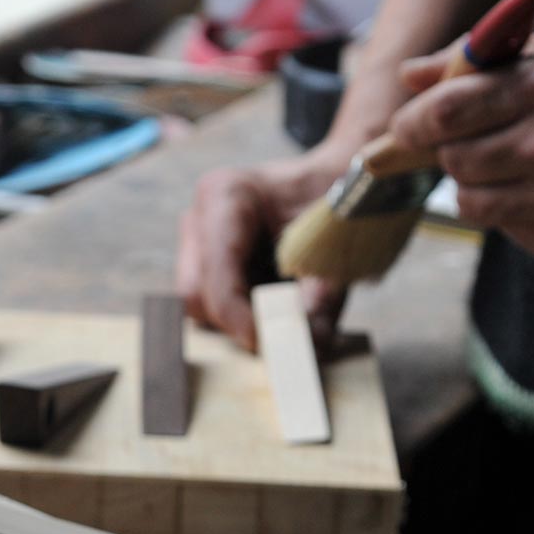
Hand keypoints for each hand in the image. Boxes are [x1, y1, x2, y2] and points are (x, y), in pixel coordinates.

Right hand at [177, 149, 352, 350]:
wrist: (338, 187)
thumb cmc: (335, 205)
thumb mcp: (336, 249)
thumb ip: (321, 296)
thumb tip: (309, 345)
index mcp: (227, 196)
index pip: (215, 270)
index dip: (236, 314)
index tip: (264, 343)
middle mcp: (199, 217)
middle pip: (195, 293)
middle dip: (235, 321)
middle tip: (279, 336)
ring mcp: (195, 240)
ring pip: (197, 304)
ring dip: (237, 320)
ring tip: (281, 310)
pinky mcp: (200, 262)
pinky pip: (207, 305)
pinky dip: (240, 315)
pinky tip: (271, 301)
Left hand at [388, 33, 533, 265]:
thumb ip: (483, 64)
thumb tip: (410, 77)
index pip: (443, 112)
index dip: (414, 124)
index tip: (412, 128)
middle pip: (452, 159)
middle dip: (456, 151)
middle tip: (489, 142)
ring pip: (469, 200)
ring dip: (481, 185)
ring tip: (526, 167)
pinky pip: (503, 228)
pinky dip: (514, 212)